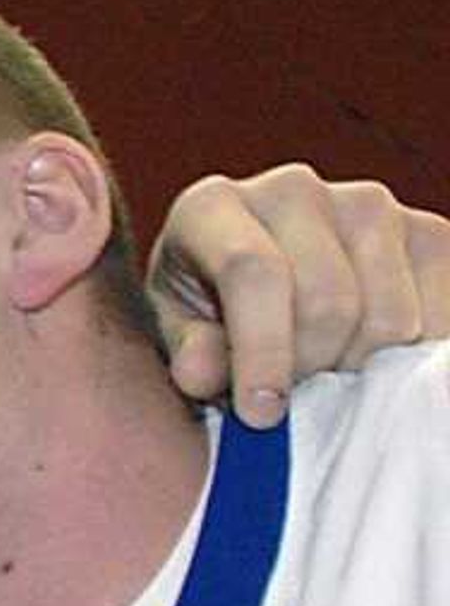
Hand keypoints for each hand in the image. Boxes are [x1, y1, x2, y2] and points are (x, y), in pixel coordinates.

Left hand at [152, 167, 449, 424]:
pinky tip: (375, 361)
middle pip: (328, 303)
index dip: (262, 351)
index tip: (261, 415)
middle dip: (312, 369)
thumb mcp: (181, 336)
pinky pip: (442, 316)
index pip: (254, 272)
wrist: (265, 287)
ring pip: (391, 317)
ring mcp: (367, 205)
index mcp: (212, 206)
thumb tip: (202, 373)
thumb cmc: (209, 315)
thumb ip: (192, 354)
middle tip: (296, 397)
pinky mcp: (428, 233)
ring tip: (328, 371)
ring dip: (362, 368)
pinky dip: (412, 359)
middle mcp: (291, 190)